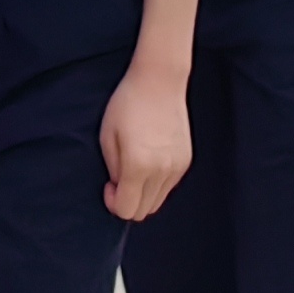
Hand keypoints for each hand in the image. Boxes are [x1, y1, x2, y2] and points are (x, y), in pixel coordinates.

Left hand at [100, 57, 190, 221]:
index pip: (127, 210)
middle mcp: (161, 172)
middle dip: (127, 202)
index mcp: (138, 166)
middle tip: (119, 179)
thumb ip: (113, 170)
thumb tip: (119, 188)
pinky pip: (168, 187)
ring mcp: (177, 167)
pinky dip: (156, 184)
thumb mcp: (107, 136)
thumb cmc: (128, 104)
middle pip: (143, 211)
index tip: (108, 185)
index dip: (113, 203)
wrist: (160, 81)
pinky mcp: (186, 160)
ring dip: (143, 195)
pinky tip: (149, 161)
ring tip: (134, 170)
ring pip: (158, 202)